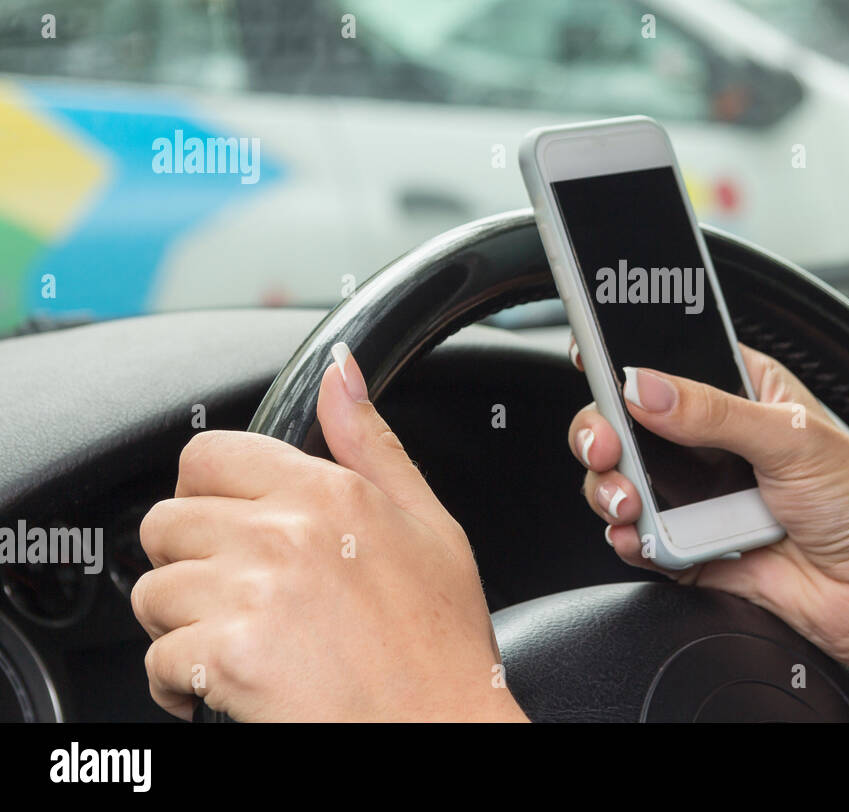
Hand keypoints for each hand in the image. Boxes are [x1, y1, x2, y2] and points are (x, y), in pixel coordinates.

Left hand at [132, 344, 526, 721]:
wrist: (440, 731)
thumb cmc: (441, 642)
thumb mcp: (430, 524)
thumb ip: (371, 442)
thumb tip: (340, 370)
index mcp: (329, 492)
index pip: (208, 455)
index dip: (207, 492)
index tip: (226, 525)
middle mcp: (283, 534)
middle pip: (166, 523)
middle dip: (189, 561)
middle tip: (236, 595)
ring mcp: (251, 596)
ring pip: (153, 593)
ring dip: (182, 624)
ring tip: (237, 643)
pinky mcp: (227, 659)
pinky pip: (158, 662)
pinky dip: (183, 685)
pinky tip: (230, 686)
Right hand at [567, 341, 848, 666]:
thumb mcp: (792, 438)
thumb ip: (713, 412)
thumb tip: (645, 388)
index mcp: (743, 392)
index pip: (671, 361)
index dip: (628, 360)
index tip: (592, 360)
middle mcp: (714, 441)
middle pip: (628, 421)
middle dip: (602, 430)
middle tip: (605, 444)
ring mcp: (699, 495)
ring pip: (624, 480)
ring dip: (611, 487)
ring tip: (628, 500)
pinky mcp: (691, 548)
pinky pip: (640, 538)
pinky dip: (628, 537)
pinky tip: (636, 534)